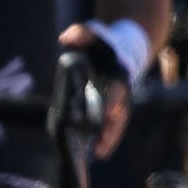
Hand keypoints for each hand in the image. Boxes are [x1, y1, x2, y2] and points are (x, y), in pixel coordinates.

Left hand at [59, 21, 132, 157]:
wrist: (116, 51)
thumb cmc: (101, 44)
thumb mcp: (91, 33)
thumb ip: (81, 33)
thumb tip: (67, 38)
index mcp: (117, 76)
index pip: (116, 91)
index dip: (111, 102)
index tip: (106, 112)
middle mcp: (120, 94)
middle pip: (118, 117)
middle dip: (109, 133)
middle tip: (98, 149)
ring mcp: (116, 104)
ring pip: (114, 126)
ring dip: (106, 141)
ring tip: (94, 155)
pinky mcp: (109, 111)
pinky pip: (107, 127)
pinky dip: (101, 139)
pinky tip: (90, 151)